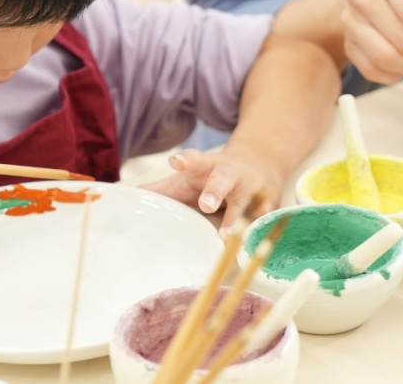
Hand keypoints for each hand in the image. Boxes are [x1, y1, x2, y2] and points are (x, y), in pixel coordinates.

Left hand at [141, 147, 280, 235]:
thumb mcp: (190, 178)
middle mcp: (232, 174)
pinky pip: (267, 217)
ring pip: (247, 202)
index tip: (175, 162)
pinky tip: (256, 242)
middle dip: (215, 191)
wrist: (260, 160)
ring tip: (227, 234)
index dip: (186, 160)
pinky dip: (261, 229)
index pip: (195, 160)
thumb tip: (132, 197)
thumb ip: (164, 189)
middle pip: (223, 180)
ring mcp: (253, 187)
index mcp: (208, 166)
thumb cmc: (214, 176)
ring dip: (238, 218)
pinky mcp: (270, 202)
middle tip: (206, 205)